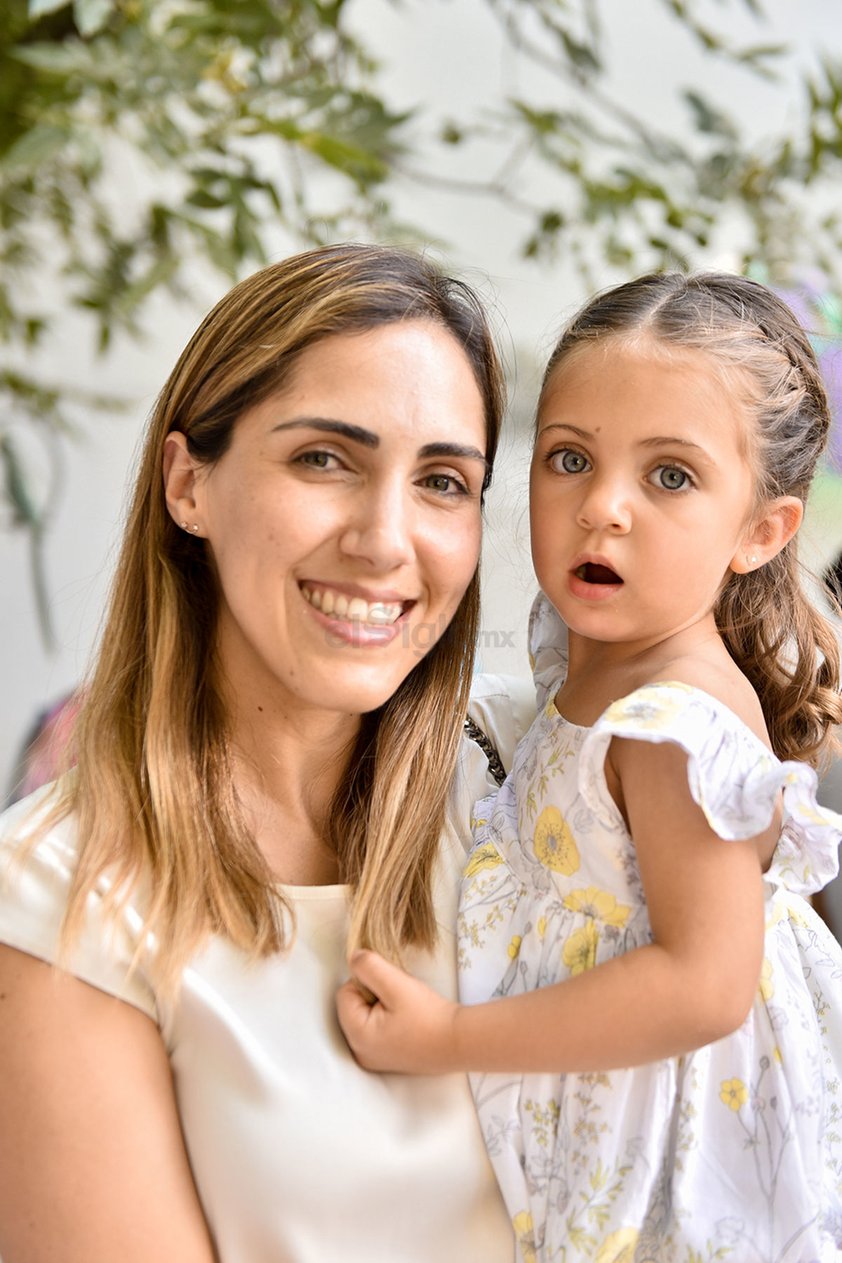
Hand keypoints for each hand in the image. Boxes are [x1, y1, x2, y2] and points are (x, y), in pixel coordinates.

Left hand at [336, 949, 459, 1074]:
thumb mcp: (396, 984)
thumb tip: (352, 957)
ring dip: (381, 1005)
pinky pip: (375, 1030)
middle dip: (373, 994)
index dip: (366, 981)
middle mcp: (359, 1052)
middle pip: (353, 1007)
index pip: (344, 993)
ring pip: (364, 1017)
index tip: (391, 986)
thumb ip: (369, 967)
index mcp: (357, 1036)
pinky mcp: (386, 1059)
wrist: (459, 1041)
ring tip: (405, 1009)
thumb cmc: (428, 1014)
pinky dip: (387, 1019)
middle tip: (399, 997)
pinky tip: (407, 1020)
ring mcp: (373, 1059)